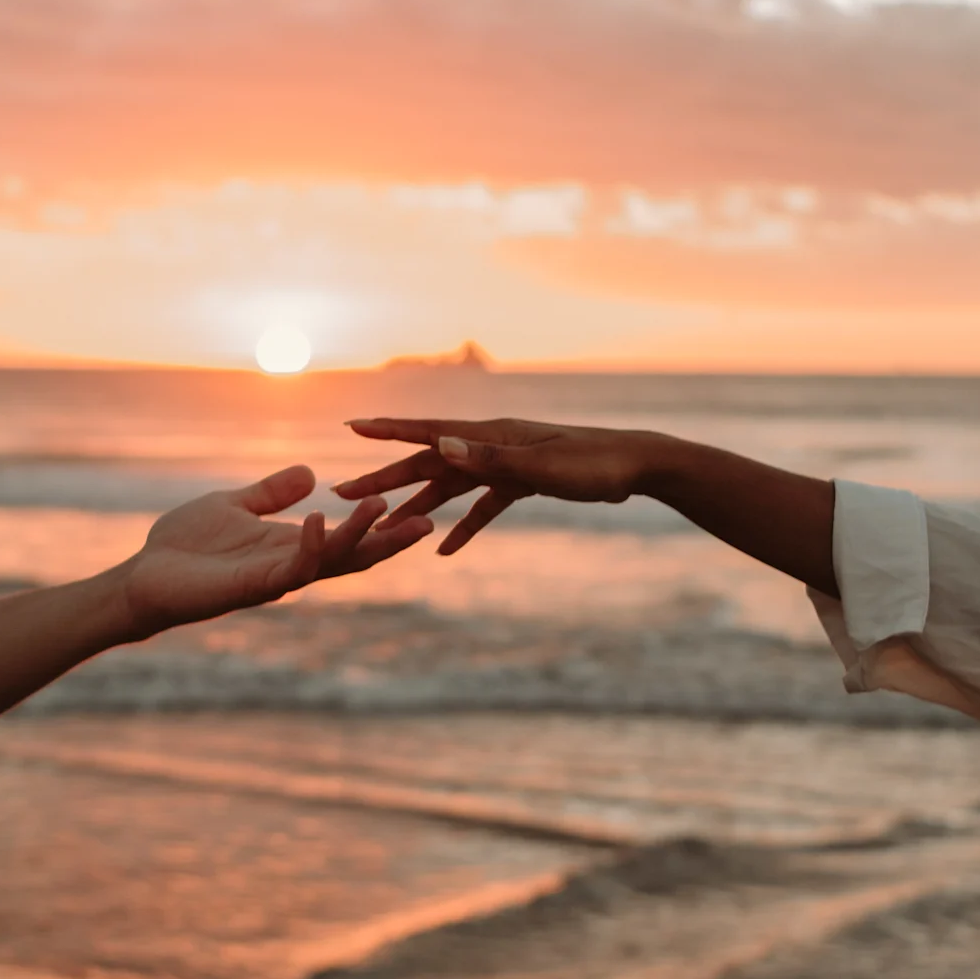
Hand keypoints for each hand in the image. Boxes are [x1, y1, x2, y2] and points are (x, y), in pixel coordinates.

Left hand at [121, 464, 432, 636]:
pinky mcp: (250, 588)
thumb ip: (272, 493)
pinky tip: (319, 520)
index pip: (346, 540)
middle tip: (426, 521)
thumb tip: (311, 473)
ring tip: (382, 508)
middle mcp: (289, 566)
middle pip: (352, 558)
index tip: (416, 509)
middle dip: (388, 542)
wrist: (144, 577)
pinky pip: (289, 569)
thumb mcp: (235, 505)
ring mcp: (273, 580)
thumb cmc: (185, 546)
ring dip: (357, 536)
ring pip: (329, 561)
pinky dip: (309, 545)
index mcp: (290, 546)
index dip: (380, 528)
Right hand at [335, 419, 653, 553]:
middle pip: (428, 464)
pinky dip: (464, 527)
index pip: (428, 432)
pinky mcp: (522, 483)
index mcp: (490, 436)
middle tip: (343, 493)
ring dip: (417, 505)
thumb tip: (441, 447)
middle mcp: (490, 446)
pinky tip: (445, 550)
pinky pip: (483, 506)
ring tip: (383, 523)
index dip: (389, 432)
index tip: (352, 428)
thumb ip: (490, 459)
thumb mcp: (541, 466)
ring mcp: (505, 464)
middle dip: (386, 478)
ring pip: (450, 487)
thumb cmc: (594, 464)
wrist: (637, 466)